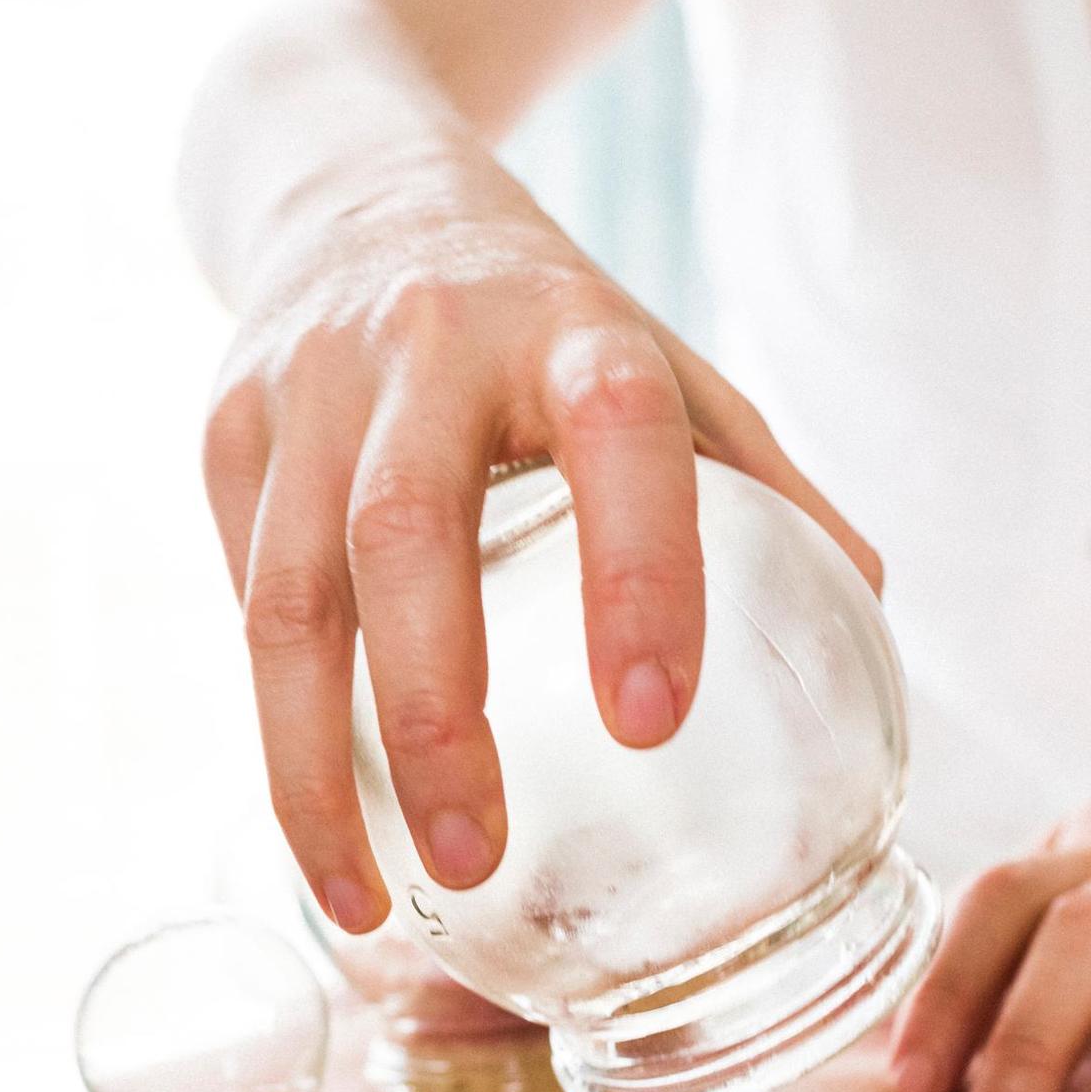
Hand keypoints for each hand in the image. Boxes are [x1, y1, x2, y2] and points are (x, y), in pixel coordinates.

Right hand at [202, 157, 878, 929]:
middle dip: (434, 715)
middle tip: (477, 861)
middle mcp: (426, 347)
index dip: (636, 571)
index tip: (649, 720)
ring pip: (284, 596)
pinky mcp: (225, 432)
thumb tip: (865, 608)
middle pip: (404, 537)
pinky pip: (240, 601)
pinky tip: (324, 830)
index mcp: (569, 325)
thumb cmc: (538, 317)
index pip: (617, 433)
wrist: (350, 190)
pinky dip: (277, 731)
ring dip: (315, 768)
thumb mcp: (658, 360)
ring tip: (362, 901)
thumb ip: (755, 477)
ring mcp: (305, 389)